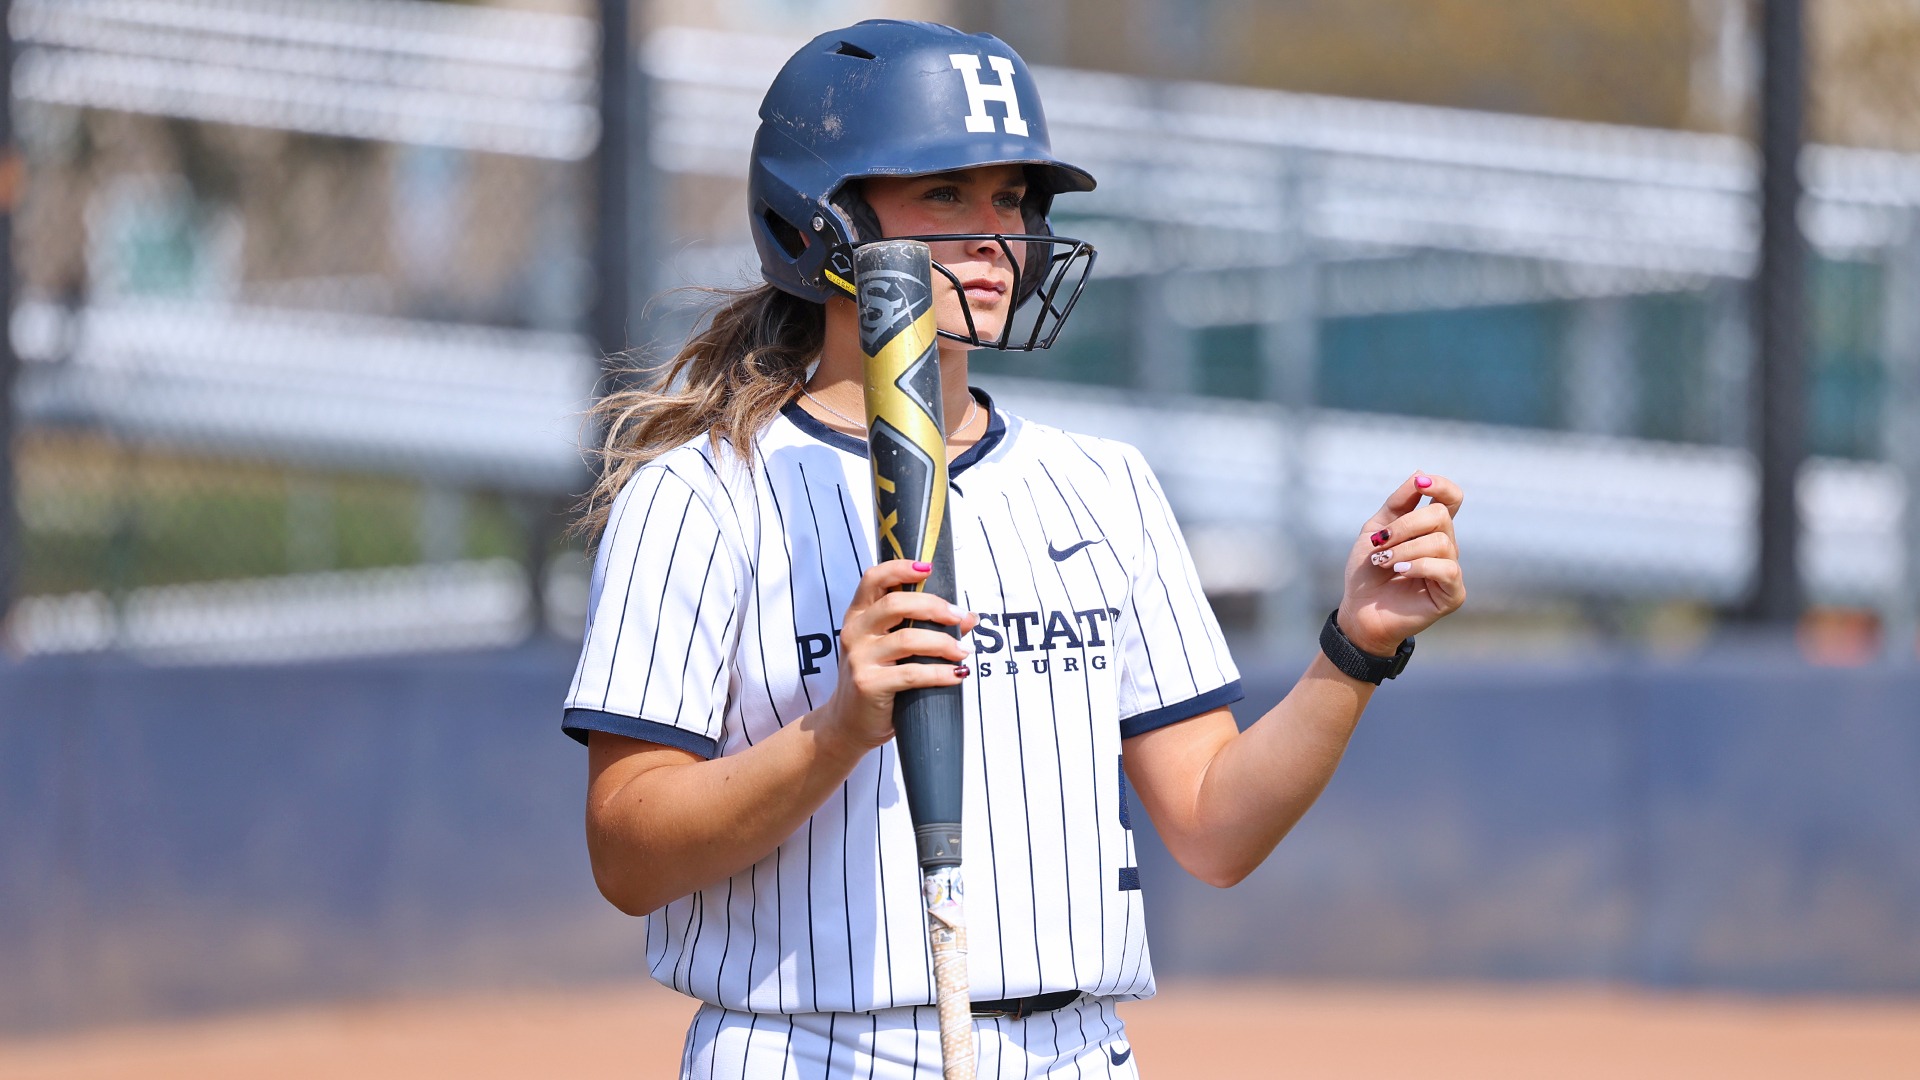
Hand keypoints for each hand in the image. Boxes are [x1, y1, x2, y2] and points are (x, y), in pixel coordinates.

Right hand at [823, 559, 977, 749]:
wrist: (848, 724)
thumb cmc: (877, 680)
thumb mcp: (896, 650)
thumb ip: (927, 628)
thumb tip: (970, 617)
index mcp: (858, 615)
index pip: (874, 579)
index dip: (900, 568)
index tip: (927, 568)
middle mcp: (855, 632)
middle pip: (895, 604)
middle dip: (933, 606)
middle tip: (958, 617)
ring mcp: (859, 658)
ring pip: (907, 639)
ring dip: (943, 643)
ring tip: (963, 652)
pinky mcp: (868, 684)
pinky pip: (911, 674)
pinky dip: (940, 673)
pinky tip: (957, 675)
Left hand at [1337, 472, 1465, 655]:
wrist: (1359, 608)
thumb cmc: (1368, 570)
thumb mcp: (1377, 529)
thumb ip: (1399, 502)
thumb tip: (1421, 474)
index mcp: (1430, 528)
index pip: (1451, 498)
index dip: (1442, 486)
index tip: (1421, 485)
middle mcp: (1446, 546)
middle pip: (1440, 516)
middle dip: (1405, 526)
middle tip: (1380, 543)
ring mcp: (1451, 570)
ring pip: (1441, 542)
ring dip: (1404, 550)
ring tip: (1384, 562)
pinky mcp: (1453, 593)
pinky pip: (1446, 569)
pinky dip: (1419, 566)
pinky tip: (1400, 572)